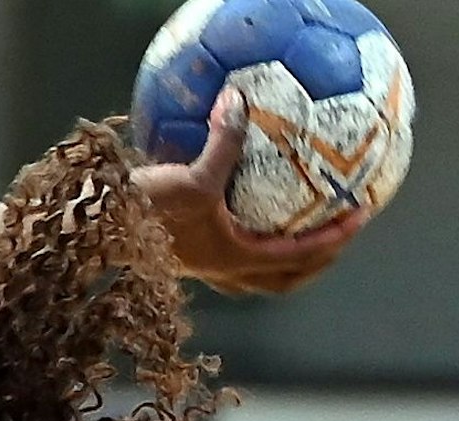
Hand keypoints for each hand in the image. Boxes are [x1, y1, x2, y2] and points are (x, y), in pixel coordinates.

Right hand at [132, 88, 368, 295]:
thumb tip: (237, 101)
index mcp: (236, 257)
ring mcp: (203, 269)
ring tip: (296, 241)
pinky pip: (232, 262)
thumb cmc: (148, 213)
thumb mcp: (193, 176)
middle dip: (315, 264)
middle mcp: (223, 270)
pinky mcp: (185, 261)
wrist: (98, 232)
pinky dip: (252, 250)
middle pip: (285, 281)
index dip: (335, 238)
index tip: (359, 216)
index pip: (301, 254)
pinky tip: (245, 224)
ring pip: (257, 279)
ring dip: (283, 265)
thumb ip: (223, 140)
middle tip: (335, 238)